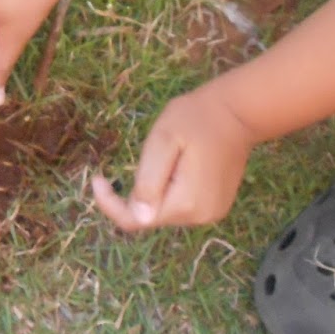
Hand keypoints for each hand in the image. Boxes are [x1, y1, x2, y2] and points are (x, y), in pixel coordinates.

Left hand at [93, 81, 254, 229]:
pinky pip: (181, 207)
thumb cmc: (196, 119)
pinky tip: (178, 166)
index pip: (136, 220)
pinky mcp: (216, 206)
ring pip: (165, 212)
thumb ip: (149, 179)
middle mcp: (200, 216)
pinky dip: (170, 191)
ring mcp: (211, 213)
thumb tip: (138, 217)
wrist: (237, 113)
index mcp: (186, 202)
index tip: (97, 179)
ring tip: (165, 157)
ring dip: (155, 191)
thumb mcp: (163, 140)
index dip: (111, 205)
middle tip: (143, 157)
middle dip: (137, 193)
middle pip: (151, 216)